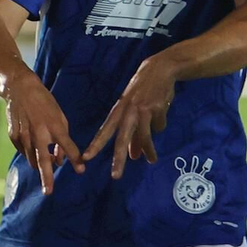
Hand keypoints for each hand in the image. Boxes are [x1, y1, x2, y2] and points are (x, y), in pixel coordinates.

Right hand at [4, 73, 82, 195]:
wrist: (20, 89)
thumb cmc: (45, 103)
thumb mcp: (59, 117)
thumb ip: (62, 139)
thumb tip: (60, 160)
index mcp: (54, 126)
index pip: (67, 146)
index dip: (75, 159)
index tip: (81, 170)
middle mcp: (38, 133)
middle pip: (43, 160)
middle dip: (46, 178)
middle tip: (49, 192)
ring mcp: (23, 136)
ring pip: (32, 159)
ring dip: (41, 166)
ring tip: (49, 166)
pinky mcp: (13, 137)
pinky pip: (24, 152)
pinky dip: (32, 155)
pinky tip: (36, 149)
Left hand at [82, 55, 178, 178]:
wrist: (160, 69)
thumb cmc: (144, 91)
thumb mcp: (134, 109)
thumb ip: (134, 134)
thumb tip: (133, 156)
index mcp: (118, 111)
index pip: (104, 131)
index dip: (95, 145)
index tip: (85, 158)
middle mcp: (127, 112)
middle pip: (121, 139)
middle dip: (118, 159)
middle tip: (115, 176)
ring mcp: (142, 110)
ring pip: (144, 136)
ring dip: (148, 150)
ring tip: (151, 160)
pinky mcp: (156, 109)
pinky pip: (159, 126)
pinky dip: (160, 125)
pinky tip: (161, 117)